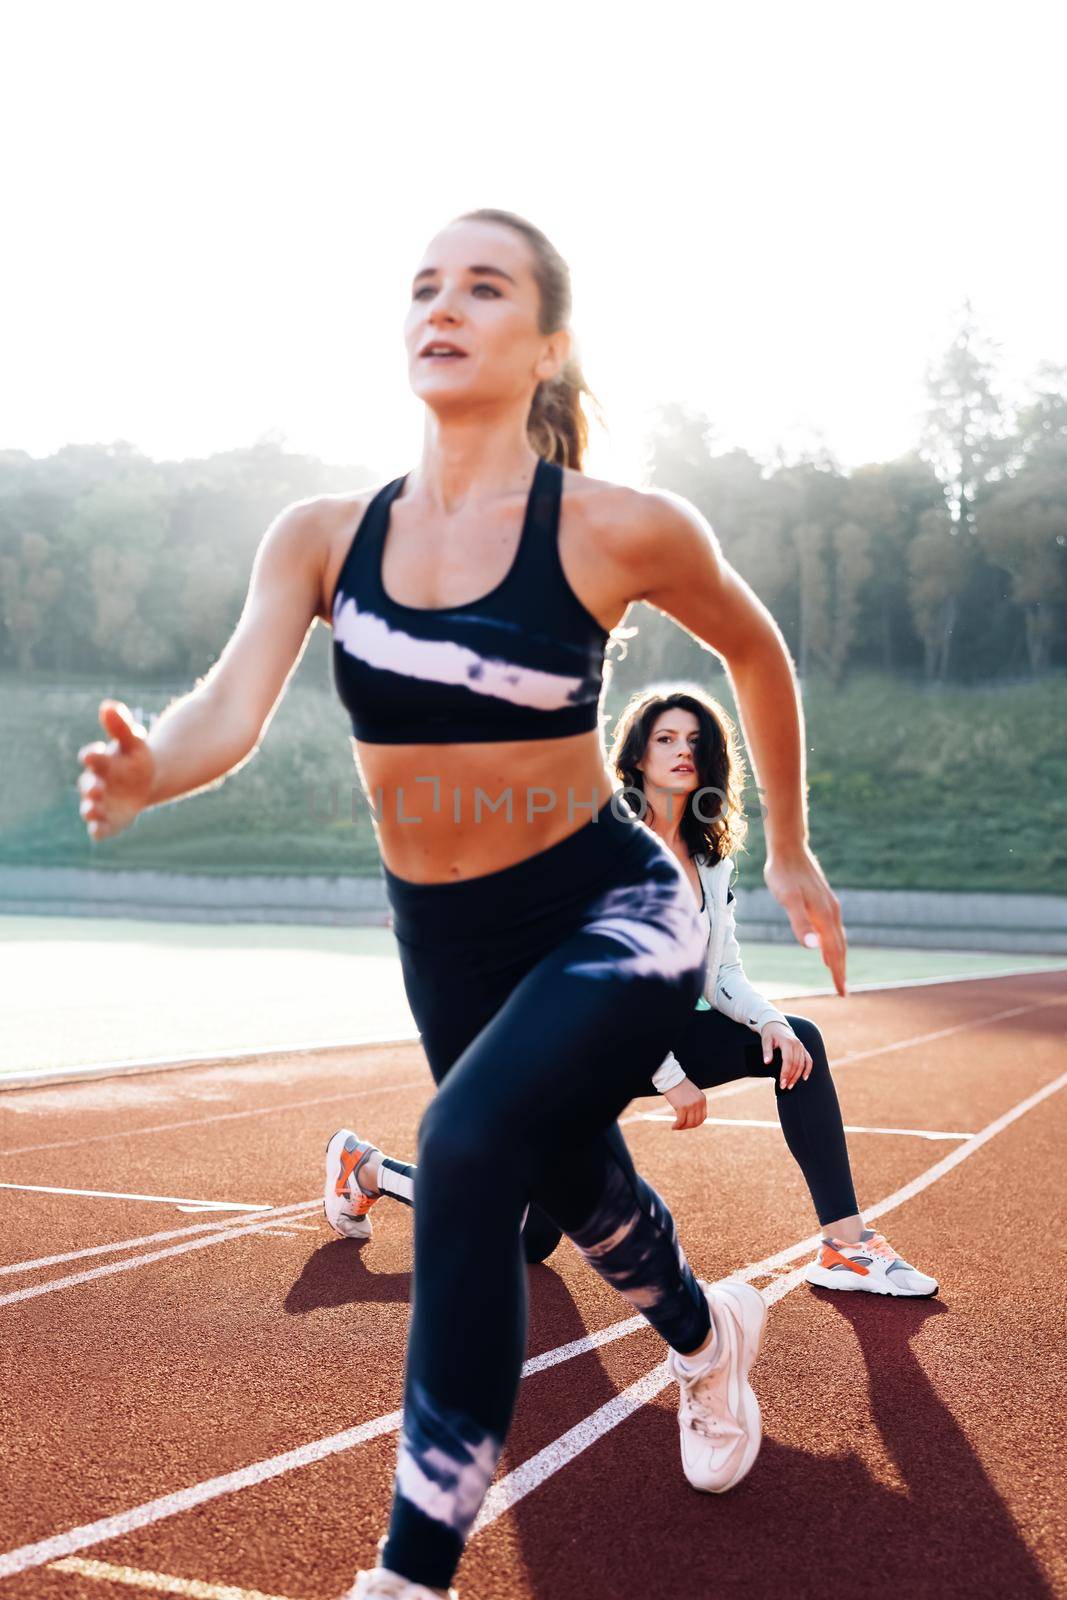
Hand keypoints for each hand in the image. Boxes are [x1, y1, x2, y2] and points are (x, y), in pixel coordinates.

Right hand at [77, 700, 155, 840]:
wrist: (145, 781)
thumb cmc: (134, 758)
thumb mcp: (133, 741)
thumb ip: (121, 725)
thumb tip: (109, 705)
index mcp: (100, 761)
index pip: (92, 757)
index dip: (92, 755)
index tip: (93, 754)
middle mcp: (95, 782)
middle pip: (88, 785)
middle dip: (91, 787)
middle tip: (96, 788)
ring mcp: (100, 802)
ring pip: (90, 808)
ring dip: (90, 810)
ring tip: (92, 811)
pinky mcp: (107, 820)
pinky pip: (99, 827)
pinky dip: (97, 830)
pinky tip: (98, 832)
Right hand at [663, 1076, 707, 1130]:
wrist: (671, 1078)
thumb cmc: (679, 1086)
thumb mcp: (690, 1095)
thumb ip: (693, 1104)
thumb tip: (691, 1120)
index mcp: (702, 1099)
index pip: (702, 1117)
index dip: (695, 1123)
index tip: (687, 1124)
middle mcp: (699, 1103)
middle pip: (696, 1122)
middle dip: (688, 1126)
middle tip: (680, 1127)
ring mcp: (691, 1105)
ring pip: (688, 1123)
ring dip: (682, 1127)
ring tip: (675, 1127)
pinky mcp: (682, 1107)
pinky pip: (680, 1121)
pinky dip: (676, 1126)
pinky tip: (673, 1127)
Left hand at [762, 1022, 811, 1089]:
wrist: (776, 1024)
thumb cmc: (770, 1033)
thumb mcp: (765, 1040)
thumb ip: (767, 1051)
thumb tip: (767, 1062)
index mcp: (788, 1042)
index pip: (788, 1061)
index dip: (785, 1073)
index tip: (782, 1083)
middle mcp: (797, 1045)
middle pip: (796, 1065)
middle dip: (790, 1077)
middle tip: (784, 1087)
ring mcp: (801, 1047)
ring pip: (802, 1064)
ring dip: (797, 1076)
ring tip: (790, 1085)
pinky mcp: (803, 1049)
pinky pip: (808, 1060)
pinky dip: (808, 1069)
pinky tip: (804, 1078)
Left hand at [764, 845, 847, 995]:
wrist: (788, 849)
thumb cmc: (784, 874)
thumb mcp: (788, 899)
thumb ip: (800, 922)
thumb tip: (812, 947)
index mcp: (825, 916)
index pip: (834, 951)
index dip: (838, 972)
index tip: (841, 992)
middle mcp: (831, 913)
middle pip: (839, 947)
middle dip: (840, 969)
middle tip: (842, 990)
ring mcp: (828, 906)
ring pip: (837, 937)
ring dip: (837, 956)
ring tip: (836, 973)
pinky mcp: (822, 900)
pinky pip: (831, 928)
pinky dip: (831, 942)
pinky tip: (824, 945)